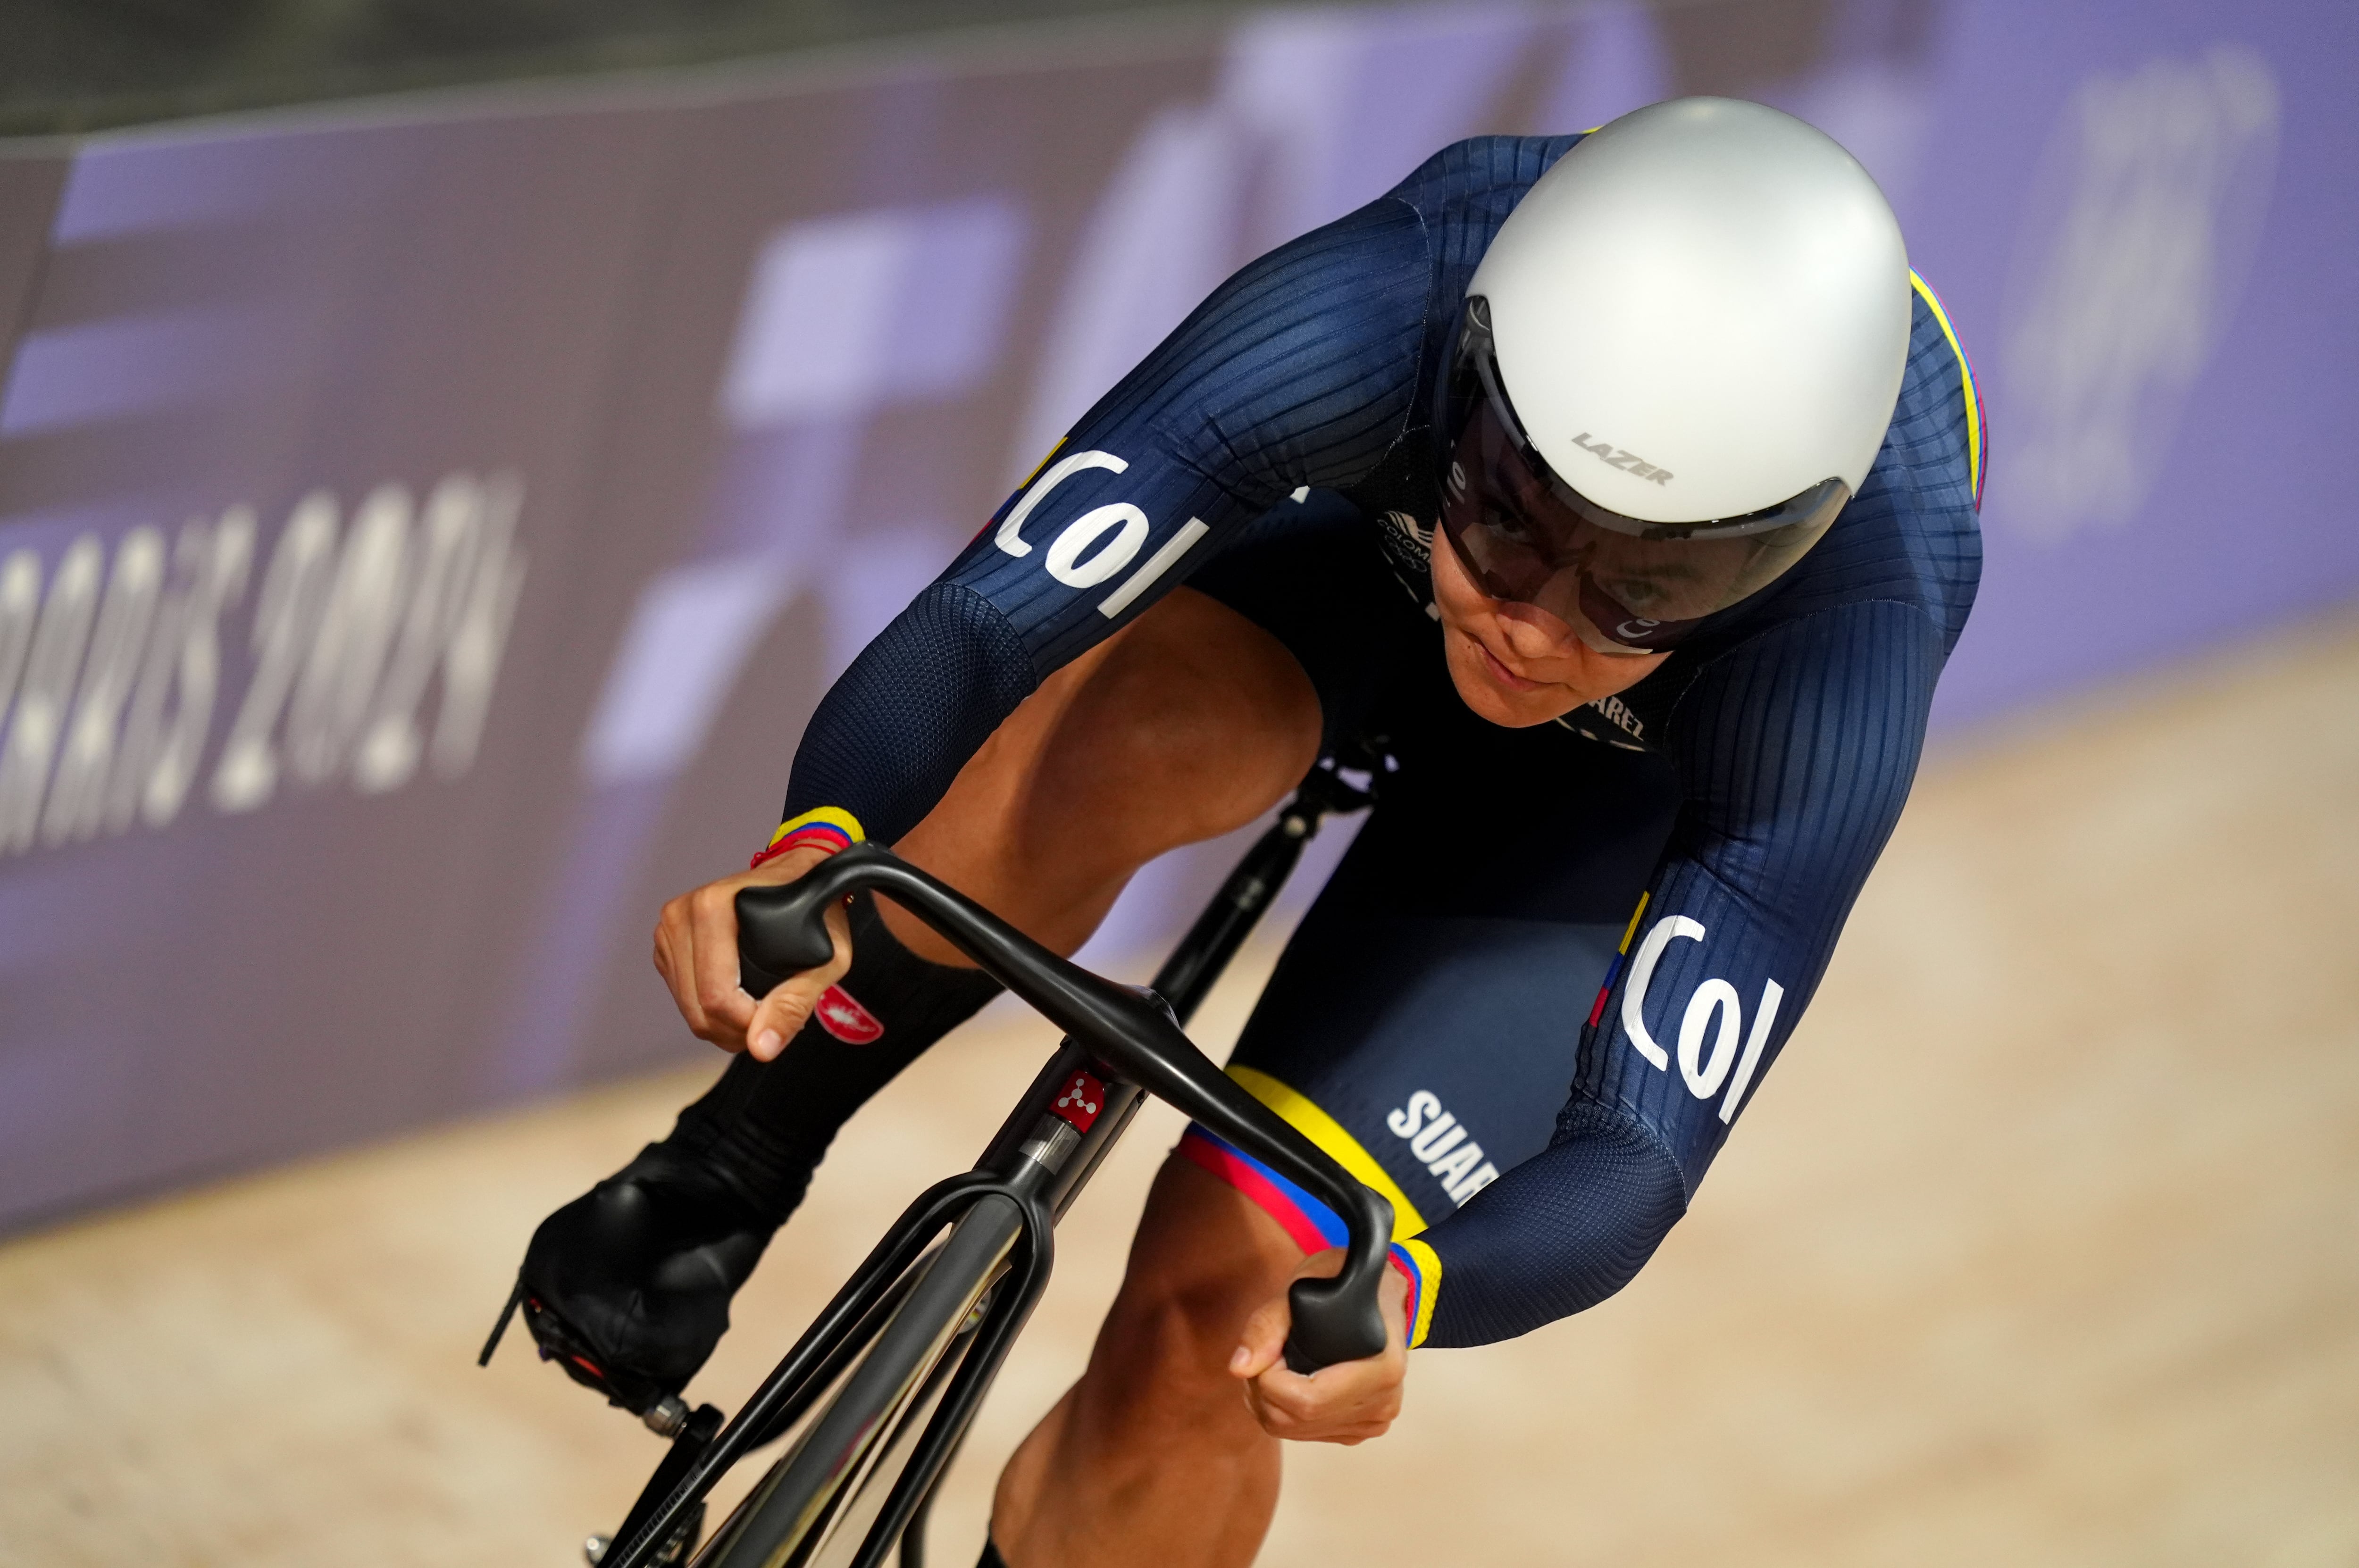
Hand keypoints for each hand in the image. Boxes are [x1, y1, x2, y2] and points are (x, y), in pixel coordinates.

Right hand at [651, 845, 852, 1059]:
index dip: (748, 1025)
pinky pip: (682, 997)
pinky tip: (740, 996)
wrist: (801, 874)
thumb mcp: (827, 957)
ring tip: (761, 1007)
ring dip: (724, 1023)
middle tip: (773, 1020)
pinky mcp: (668, 944)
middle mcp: (683, 914)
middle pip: (697, 1008)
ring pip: (688, 1009)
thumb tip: (762, 1048)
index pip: (716, 995)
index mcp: (713, 907)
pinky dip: (710, 1009)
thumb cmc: (818, 908)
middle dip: (736, 1029)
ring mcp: (670, 928)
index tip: (777, 1021)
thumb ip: (795, 1002)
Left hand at [1228, 1246, 1409, 1443]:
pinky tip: (1285, 1381)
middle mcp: (1383, 1402)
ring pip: (1292, 1430)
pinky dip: (1281, 1411)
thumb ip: (1268, 1324)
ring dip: (1267, 1402)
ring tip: (1271, 1364)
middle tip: (1263, 1354)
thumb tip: (1239, 1368)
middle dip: (1262, 1390)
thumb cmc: (1344, 1284)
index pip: (1308, 1400)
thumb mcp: (1304, 1285)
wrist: (1380, 1295)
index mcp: (1382, 1369)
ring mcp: (1373, 1420)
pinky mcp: (1359, 1428)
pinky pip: (1303, 1433)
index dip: (1269, 1379)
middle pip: (1295, 1420)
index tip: (1267, 1350)